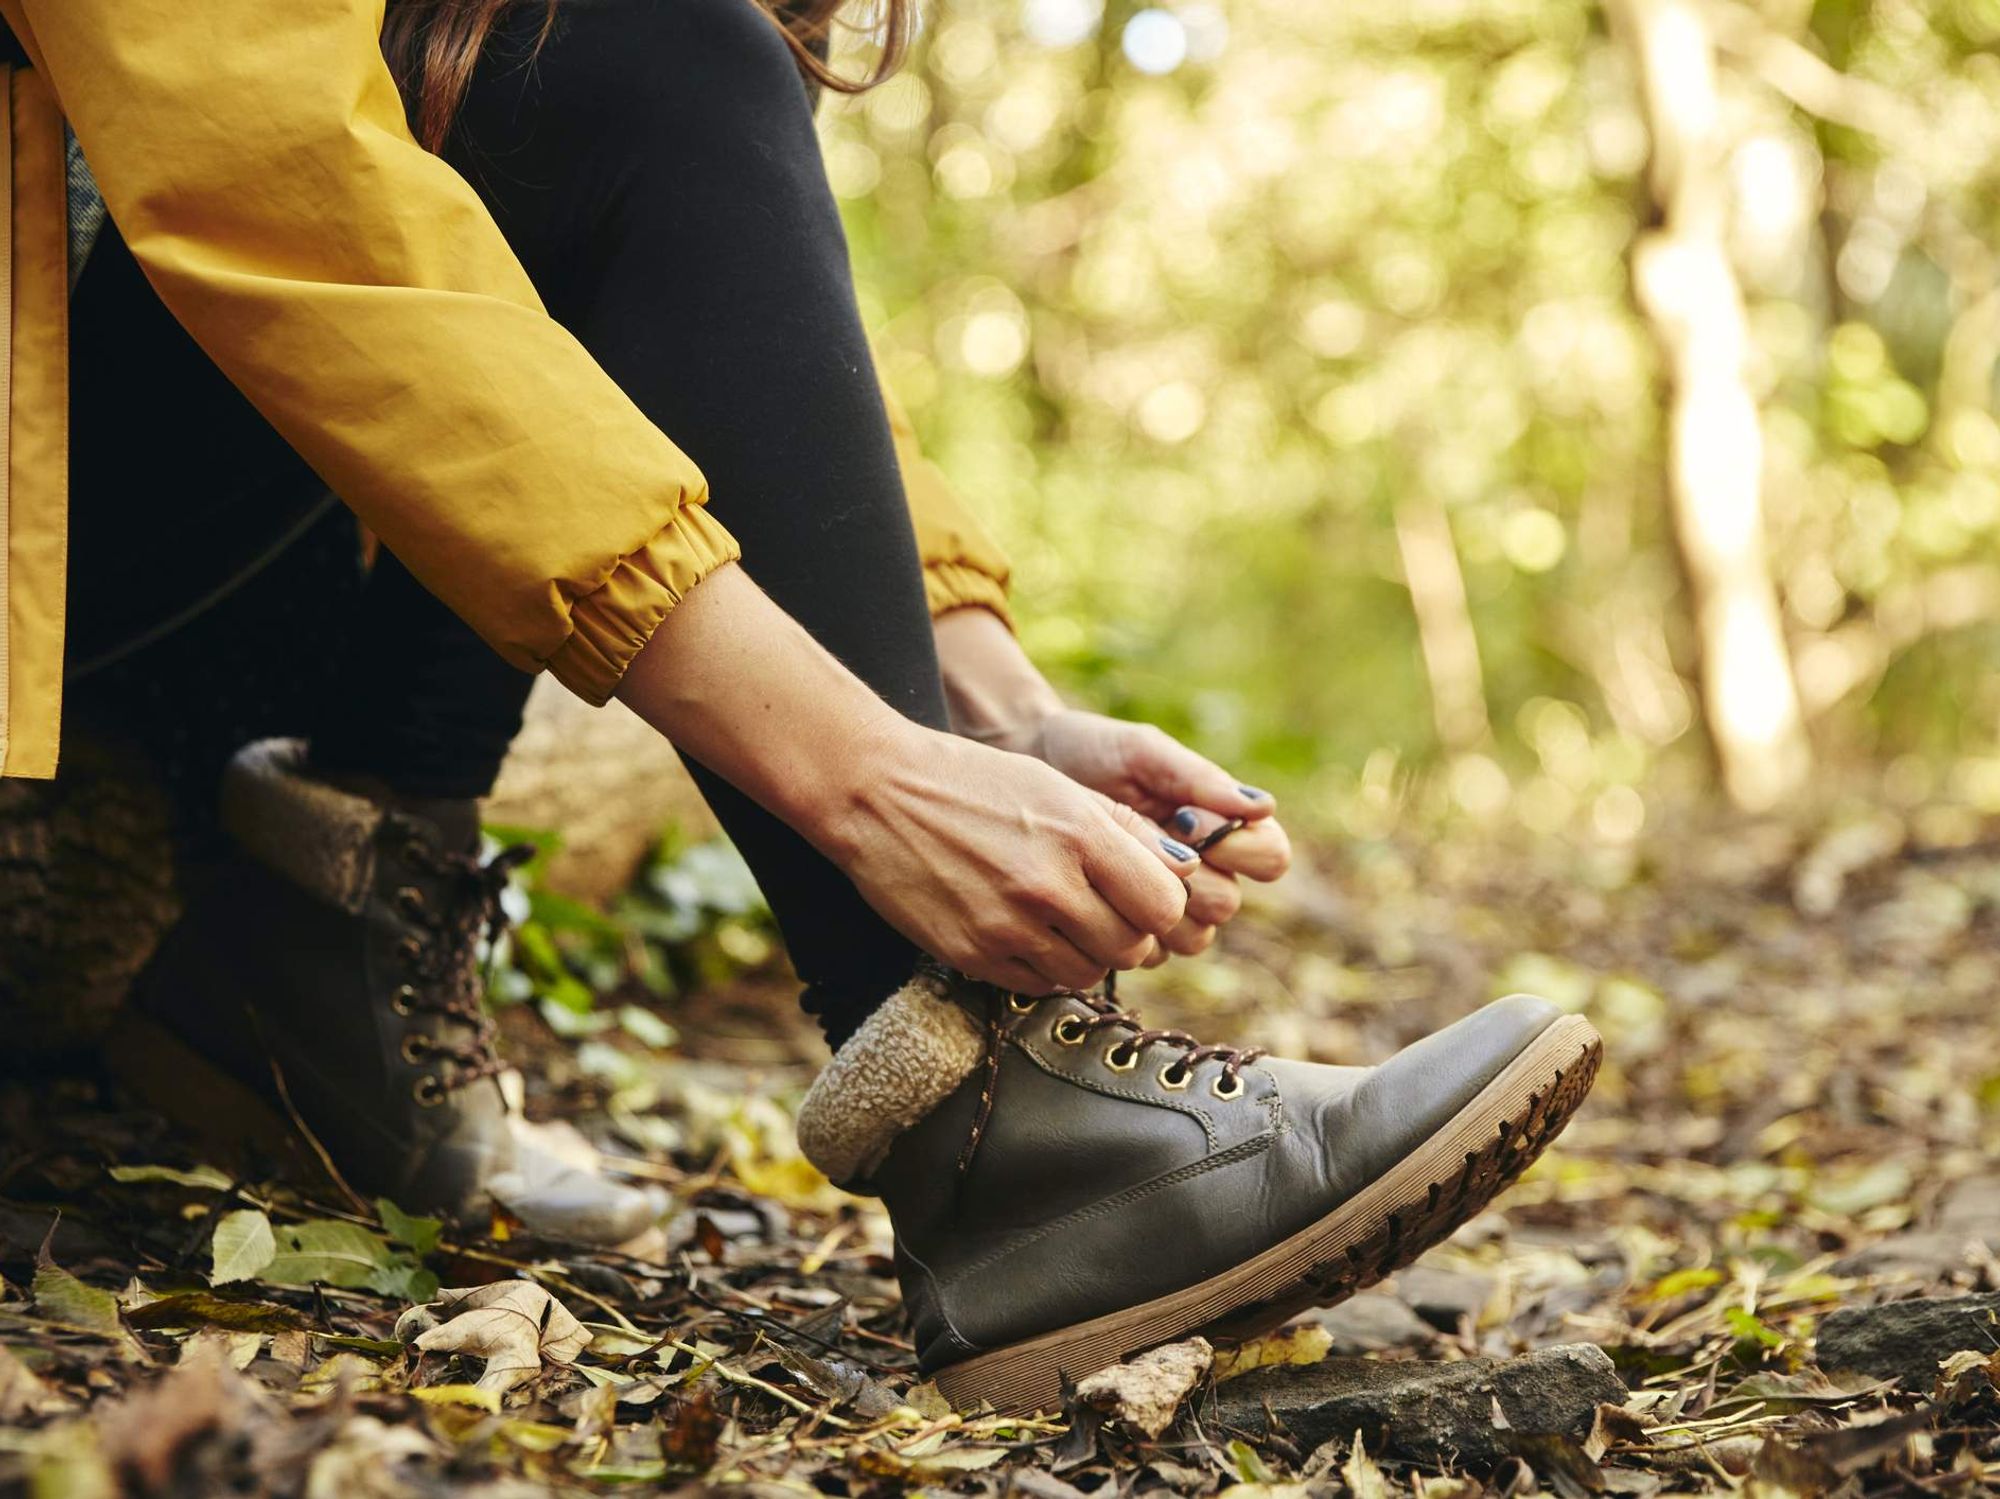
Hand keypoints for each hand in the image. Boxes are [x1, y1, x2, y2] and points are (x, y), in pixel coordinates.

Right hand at [819, 721, 1198, 992]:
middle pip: (1133, 946)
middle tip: (1102, 910)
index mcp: (1079, 832)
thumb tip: (1184, 872)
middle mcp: (1048, 884)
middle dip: (1127, 933)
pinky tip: (1027, 933)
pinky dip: (1044, 967)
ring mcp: (1008, 925)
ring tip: (1060, 920)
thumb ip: (1123, 829)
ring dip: (1086, 953)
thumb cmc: (972, 782)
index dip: (1160, 904)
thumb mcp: (1054, 786)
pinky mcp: (972, 954)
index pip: (1165, 904)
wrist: (876, 793)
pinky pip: (1038, 986)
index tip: (1139, 893)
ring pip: (1088, 973)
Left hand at [932, 607, 1290, 961]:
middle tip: (1143, 848)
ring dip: (1155, 909)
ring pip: (1190, 938)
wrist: (1024, 768)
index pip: (1270, 857)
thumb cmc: (1090, 752)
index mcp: (1221, 828)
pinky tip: (1090, 893)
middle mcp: (1203, 872)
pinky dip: (1121, 927)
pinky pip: (1145, 953)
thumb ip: (1196, 777)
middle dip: (1186, 879)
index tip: (1186, 818)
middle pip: (1226, 905)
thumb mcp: (1142, 753)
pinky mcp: (1122, 926)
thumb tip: (1262, 806)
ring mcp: (1163, 906)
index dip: (1240, 849)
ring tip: (1113, 870)